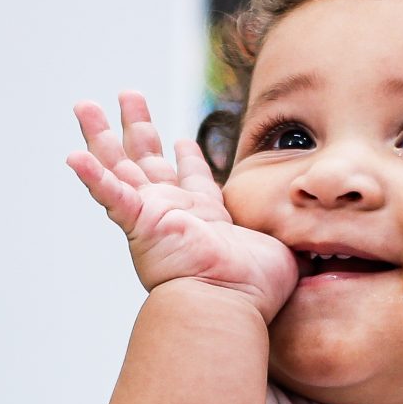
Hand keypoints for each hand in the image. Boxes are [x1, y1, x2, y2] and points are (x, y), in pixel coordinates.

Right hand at [67, 93, 297, 317]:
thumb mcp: (281, 249)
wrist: (226, 307)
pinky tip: (71, 155)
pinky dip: (91, 177)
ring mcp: (152, 217)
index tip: (185, 140)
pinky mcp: (141, 222)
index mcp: (204, 220)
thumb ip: (298, 238)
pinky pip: (111, 196)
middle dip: (137, 127)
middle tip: (127, 96)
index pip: (193, 181)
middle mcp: (172, 215)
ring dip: (102, 136)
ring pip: (120, 167)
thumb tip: (331, 243)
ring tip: (84, 104)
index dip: (187, 158)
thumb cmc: (254, 291)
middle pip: (148, 161)